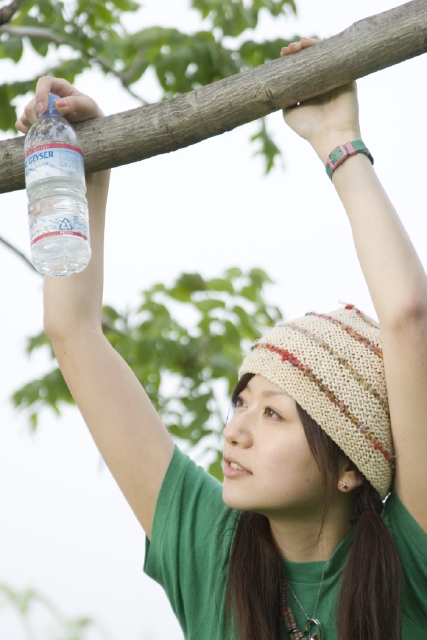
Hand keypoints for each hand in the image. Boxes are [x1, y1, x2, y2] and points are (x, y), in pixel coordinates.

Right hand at [16, 76, 103, 134]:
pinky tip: (39, 136)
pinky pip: (22, 123)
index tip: (43, 111)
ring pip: (26, 114)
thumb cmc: (92, 114)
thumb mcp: (88, 106)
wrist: (94, 129)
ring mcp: (41, 110)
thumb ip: (75, 103)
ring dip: (33, 125)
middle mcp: (48, 97)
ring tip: (47, 134)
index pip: (44, 82)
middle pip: (32, 103)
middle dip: (36, 117)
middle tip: (48, 129)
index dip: (40, 94)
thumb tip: (57, 104)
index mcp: (59, 87)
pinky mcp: (37, 122)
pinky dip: (26, 130)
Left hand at [281, 38, 360, 161]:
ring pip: (325, 55)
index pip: (301, 68)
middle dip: (300, 50)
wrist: (331, 135)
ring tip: (300, 43)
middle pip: (312, 59)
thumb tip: (278, 82)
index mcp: (310, 91)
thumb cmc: (309, 128)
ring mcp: (335, 79)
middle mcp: (323, 83)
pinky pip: (341, 58)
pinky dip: (331, 48)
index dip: (292, 59)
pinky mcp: (348, 78)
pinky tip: (321, 42)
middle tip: (290, 49)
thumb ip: (284, 98)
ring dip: (313, 45)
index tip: (283, 54)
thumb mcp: (289, 113)